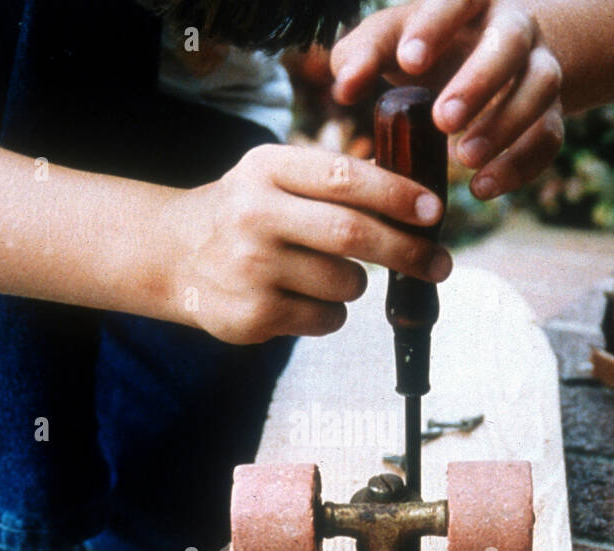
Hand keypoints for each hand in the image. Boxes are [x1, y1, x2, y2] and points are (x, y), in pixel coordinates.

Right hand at [164, 144, 450, 343]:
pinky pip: (327, 318)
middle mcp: (254, 214)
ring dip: (357, 283)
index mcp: (267, 169)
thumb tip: (420, 201)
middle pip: (352, 235)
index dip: (397, 195)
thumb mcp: (276, 175)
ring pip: (346, 283)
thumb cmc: (248, 211)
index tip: (434, 211)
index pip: (344, 178)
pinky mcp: (252, 315)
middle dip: (408, 251)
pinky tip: (300, 297)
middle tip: (440, 263)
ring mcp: (250, 268)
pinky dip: (331, 312)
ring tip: (329, 273)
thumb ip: (336, 180)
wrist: (173, 255)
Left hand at [332, 0, 564, 200]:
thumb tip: (343, 88)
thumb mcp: (393, 40)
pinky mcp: (551, 111)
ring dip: (505, 125)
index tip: (407, 61)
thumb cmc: (430, 46)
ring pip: (540, 87)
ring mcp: (539, 66)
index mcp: (469, 0)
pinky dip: (519, 165)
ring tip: (464, 158)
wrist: (497, 58)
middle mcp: (512, 26)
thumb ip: (362, 55)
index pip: (457, 0)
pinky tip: (482, 187)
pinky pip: (550, 135)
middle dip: (478, 82)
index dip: (434, 28)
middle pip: (509, 43)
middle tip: (443, 120)